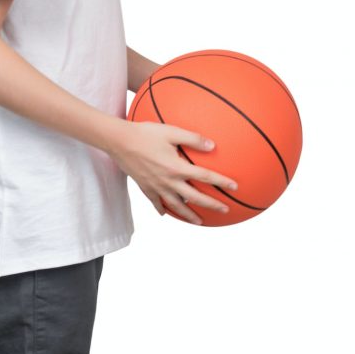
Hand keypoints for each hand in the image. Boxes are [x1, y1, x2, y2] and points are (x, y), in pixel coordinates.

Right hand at [106, 121, 238, 224]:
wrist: (119, 141)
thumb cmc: (147, 133)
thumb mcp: (172, 132)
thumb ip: (194, 139)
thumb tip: (213, 146)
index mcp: (177, 167)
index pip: (204, 177)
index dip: (221, 182)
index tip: (234, 187)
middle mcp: (168, 181)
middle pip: (194, 197)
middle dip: (211, 205)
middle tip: (225, 210)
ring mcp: (156, 186)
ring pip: (175, 205)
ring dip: (189, 215)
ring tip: (199, 222)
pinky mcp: (144, 187)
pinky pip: (155, 202)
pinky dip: (162, 209)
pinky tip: (166, 214)